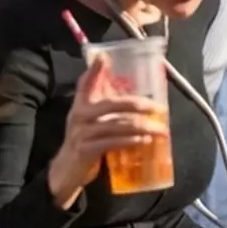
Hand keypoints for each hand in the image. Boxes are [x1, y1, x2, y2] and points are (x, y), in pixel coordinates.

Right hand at [44, 54, 167, 205]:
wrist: (66, 171)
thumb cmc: (84, 142)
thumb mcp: (88, 121)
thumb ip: (103, 107)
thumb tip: (130, 96)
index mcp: (80, 105)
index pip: (86, 83)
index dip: (95, 70)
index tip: (104, 57)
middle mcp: (79, 115)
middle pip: (111, 104)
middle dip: (137, 104)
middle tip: (157, 108)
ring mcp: (82, 132)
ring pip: (117, 125)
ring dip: (141, 126)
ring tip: (160, 129)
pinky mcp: (86, 150)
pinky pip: (113, 142)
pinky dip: (131, 141)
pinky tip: (144, 141)